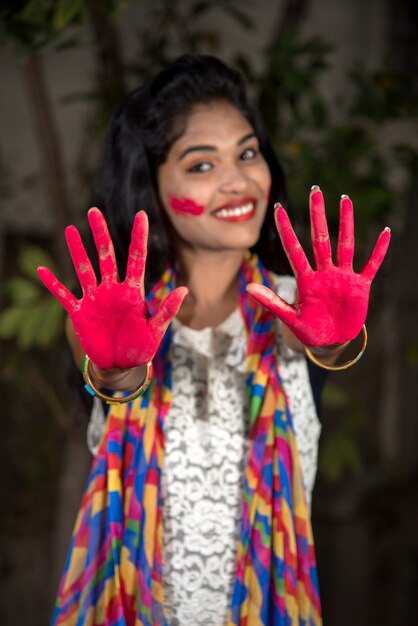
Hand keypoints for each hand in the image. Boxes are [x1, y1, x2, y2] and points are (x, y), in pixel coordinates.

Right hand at [37, 208, 187, 368]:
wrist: (121, 366)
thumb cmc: (141, 347)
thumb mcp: (155, 330)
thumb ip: (166, 310)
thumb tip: (184, 289)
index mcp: (133, 291)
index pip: (136, 258)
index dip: (139, 237)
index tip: (141, 215)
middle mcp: (112, 289)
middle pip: (106, 256)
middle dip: (100, 234)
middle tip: (93, 211)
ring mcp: (95, 299)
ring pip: (85, 269)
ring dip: (77, 251)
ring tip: (68, 229)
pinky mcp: (80, 312)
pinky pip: (64, 296)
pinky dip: (53, 285)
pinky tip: (41, 270)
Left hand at [246, 187, 390, 345]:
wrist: (330, 342)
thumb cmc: (308, 329)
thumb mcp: (289, 318)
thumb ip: (272, 302)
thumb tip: (249, 288)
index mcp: (306, 279)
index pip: (294, 249)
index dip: (285, 229)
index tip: (277, 208)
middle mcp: (324, 272)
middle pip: (320, 238)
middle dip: (317, 215)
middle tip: (315, 190)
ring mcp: (343, 277)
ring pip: (345, 245)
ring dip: (346, 223)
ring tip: (345, 200)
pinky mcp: (360, 286)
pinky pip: (371, 265)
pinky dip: (379, 251)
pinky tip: (385, 233)